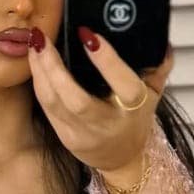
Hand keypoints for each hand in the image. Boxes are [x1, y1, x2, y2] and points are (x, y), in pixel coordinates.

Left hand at [26, 27, 173, 174]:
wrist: (121, 159)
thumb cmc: (136, 118)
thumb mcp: (154, 93)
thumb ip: (158, 66)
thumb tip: (159, 38)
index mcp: (133, 108)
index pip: (122, 83)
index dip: (105, 60)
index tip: (87, 34)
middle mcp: (107, 124)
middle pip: (75, 98)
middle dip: (54, 67)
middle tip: (42, 38)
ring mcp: (82, 134)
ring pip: (53, 103)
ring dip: (39, 71)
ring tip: (33, 43)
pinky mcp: (65, 138)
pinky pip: (46, 108)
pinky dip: (38, 83)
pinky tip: (34, 62)